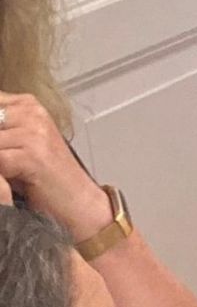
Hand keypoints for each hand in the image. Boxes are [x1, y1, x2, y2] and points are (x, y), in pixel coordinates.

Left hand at [0, 92, 108, 237]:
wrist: (79, 202)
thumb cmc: (44, 177)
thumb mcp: (19, 145)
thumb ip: (1, 132)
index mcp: (27, 104)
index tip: (1, 147)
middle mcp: (32, 112)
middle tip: (4, 162)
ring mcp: (33, 132)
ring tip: (6, 173)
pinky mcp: (32, 155)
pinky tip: (7, 182)